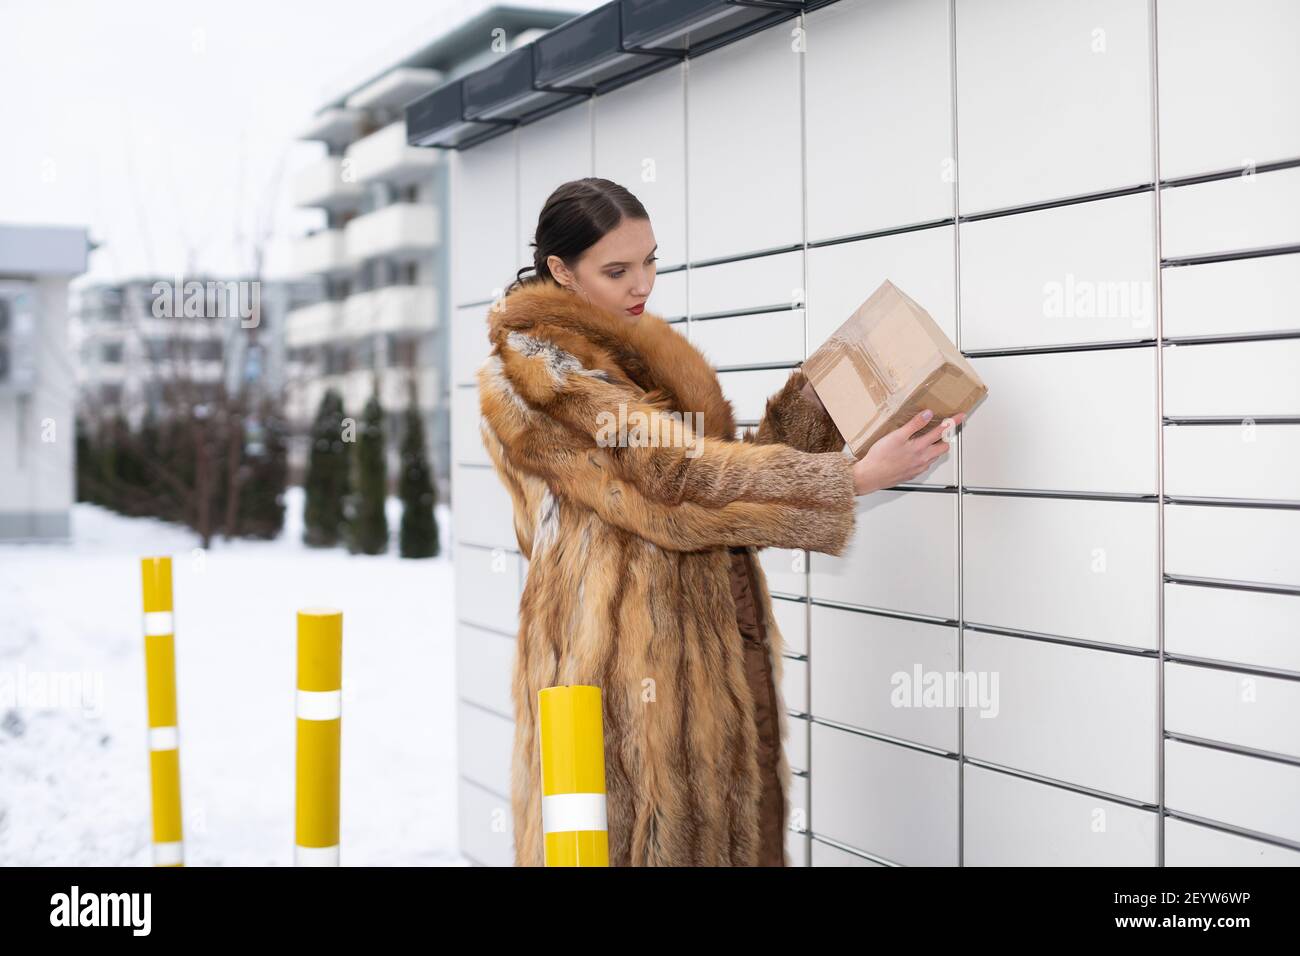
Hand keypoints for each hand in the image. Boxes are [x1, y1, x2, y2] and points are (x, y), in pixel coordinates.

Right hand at [851, 410, 965, 494]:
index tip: (961, 417)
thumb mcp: (896, 436)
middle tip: (945, 430)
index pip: (942, 432)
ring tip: (929, 441)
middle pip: (943, 448)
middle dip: (946, 438)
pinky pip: (925, 465)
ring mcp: (919, 468)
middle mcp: (923, 459)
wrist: (871, 476)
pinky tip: (916, 454)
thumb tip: (927, 414)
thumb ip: (914, 424)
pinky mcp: (912, 474)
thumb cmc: (881, 457)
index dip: (953, 422)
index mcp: (920, 447)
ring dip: (935, 448)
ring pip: (934, 456)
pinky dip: (926, 457)